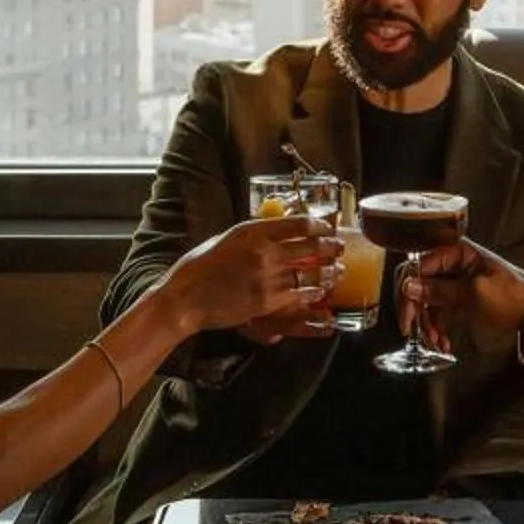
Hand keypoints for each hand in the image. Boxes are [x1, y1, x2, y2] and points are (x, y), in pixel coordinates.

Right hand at [157, 216, 340, 344]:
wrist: (185, 297)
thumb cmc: (199, 267)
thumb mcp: (227, 239)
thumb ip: (253, 235)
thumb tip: (276, 231)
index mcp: (253, 230)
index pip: (298, 223)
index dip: (319, 224)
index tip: (327, 226)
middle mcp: (264, 251)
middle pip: (311, 245)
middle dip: (331, 246)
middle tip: (339, 247)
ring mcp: (268, 277)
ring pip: (311, 272)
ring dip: (328, 271)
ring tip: (336, 270)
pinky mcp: (268, 300)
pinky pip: (301, 295)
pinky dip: (314, 292)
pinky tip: (320, 291)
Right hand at [404, 235, 523, 355]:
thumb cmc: (512, 296)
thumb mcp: (475, 294)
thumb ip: (441, 290)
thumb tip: (409, 286)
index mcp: (456, 251)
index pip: (417, 266)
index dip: (407, 292)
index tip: (408, 318)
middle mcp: (450, 263)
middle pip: (416, 284)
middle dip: (416, 312)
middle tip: (414, 332)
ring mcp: (452, 281)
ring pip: (424, 301)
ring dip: (426, 325)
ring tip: (437, 343)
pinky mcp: (456, 298)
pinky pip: (436, 312)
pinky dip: (437, 328)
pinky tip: (444, 344)